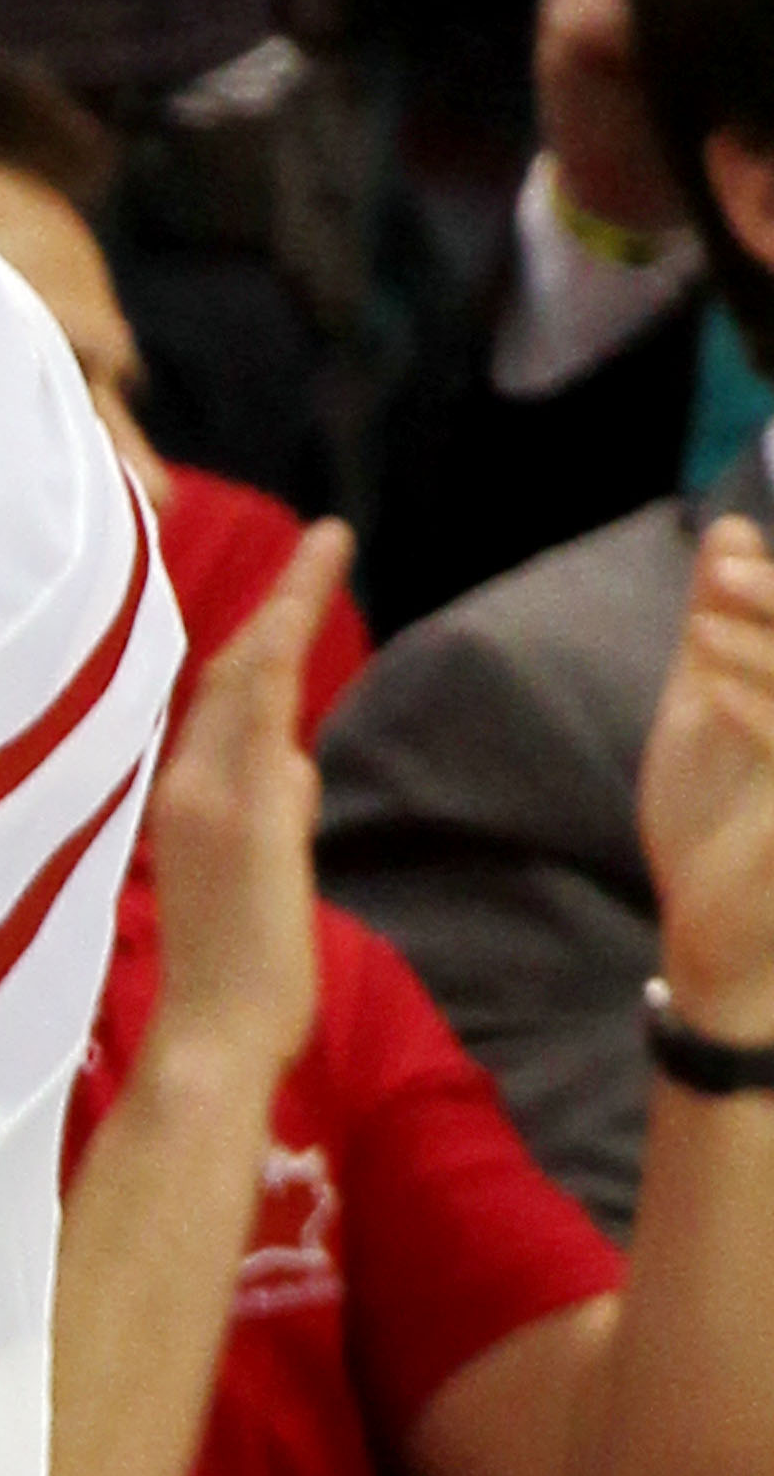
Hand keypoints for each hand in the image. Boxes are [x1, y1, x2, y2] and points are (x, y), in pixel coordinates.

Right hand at [138, 523, 352, 1094]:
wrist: (212, 1035)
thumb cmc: (234, 971)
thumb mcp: (253, 875)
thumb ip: (272, 810)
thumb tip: (293, 763)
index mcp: (185, 799)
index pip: (219, 701)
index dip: (256, 637)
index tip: (288, 590)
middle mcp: (187, 784)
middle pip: (233, 672)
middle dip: (282, 601)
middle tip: (326, 537)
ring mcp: (209, 795)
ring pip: (244, 679)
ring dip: (287, 608)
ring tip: (324, 553)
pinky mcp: (237, 812)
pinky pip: (255, 714)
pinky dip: (277, 653)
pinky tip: (296, 610)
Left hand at [642, 514, 773, 1037]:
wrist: (720, 943)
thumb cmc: (722, 826)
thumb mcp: (709, 708)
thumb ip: (722, 624)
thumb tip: (730, 532)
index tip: (728, 562)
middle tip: (725, 575)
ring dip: (766, 654)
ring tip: (707, 632)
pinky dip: (759, 714)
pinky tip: (713, 689)